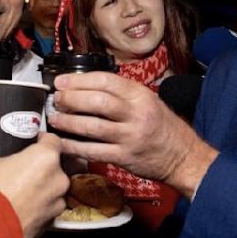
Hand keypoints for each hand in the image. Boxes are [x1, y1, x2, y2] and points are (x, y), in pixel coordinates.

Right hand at [0, 132, 67, 237]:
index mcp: (45, 158)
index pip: (53, 140)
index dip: (42, 140)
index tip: (32, 143)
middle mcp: (57, 179)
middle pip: (54, 166)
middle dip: (40, 167)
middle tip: (20, 168)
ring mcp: (56, 202)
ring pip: (53, 189)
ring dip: (41, 188)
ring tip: (19, 189)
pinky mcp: (51, 221)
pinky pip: (47, 208)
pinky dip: (38, 207)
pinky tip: (20, 206)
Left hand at [50, 72, 216, 197]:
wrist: (182, 156)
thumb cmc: (162, 126)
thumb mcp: (148, 100)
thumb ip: (121, 93)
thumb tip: (85, 86)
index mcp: (140, 95)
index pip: (106, 81)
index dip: (79, 80)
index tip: (61, 82)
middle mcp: (136, 114)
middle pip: (97, 102)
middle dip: (71, 99)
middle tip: (56, 99)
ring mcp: (130, 136)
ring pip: (92, 126)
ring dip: (68, 122)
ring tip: (54, 119)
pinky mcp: (124, 157)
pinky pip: (93, 151)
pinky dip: (73, 146)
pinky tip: (61, 143)